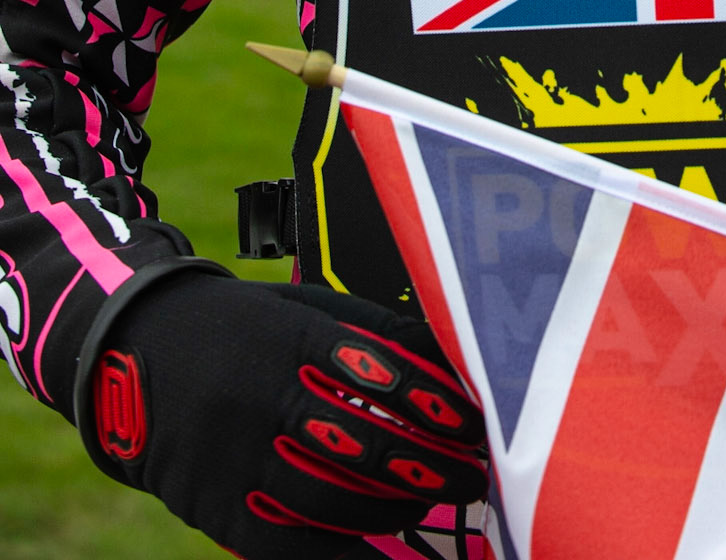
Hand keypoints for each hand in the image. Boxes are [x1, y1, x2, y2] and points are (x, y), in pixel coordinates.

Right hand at [81, 271, 486, 556]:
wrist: (135, 355)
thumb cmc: (242, 328)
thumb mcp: (302, 307)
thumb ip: (370, 330)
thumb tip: (444, 356)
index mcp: (291, 339)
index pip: (378, 373)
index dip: (433, 402)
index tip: (473, 421)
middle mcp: (265, 397)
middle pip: (362, 441)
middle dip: (427, 463)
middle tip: (469, 472)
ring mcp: (239, 457)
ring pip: (331, 497)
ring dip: (393, 507)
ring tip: (431, 501)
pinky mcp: (218, 507)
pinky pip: (288, 542)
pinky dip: (341, 551)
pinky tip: (380, 549)